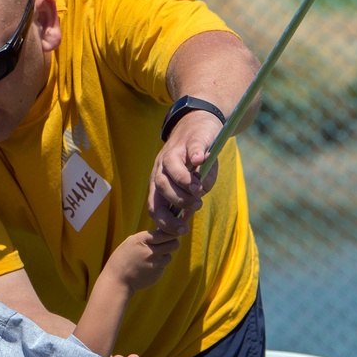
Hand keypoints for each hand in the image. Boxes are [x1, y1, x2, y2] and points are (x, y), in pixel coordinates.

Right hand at [105, 228, 179, 291]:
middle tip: (167, 244)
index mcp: (142, 240)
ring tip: (151, 258)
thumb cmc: (122, 259)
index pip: (165, 233)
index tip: (171, 233)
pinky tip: (147, 268)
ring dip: (164, 256)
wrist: (117, 281)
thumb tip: (163, 234)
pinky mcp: (158, 274)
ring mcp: (155, 264)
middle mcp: (151, 251)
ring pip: (169, 256)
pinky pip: (163, 266)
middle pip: (174, 244)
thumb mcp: (131, 242)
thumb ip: (147, 238)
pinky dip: (158, 266)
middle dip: (172, 243)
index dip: (171, 233)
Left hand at [147, 111, 222, 235]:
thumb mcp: (189, 185)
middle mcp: (161, 166)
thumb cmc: (192, 162)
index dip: (166, 221)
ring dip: (185, 182)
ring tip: (199, 189)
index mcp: (159, 181)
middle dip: (178, 200)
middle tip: (196, 205)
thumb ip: (187, 200)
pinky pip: (192, 147)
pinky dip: (196, 155)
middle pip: (161, 187)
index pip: (155, 206)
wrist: (199, 126)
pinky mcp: (192, 139)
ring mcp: (175, 150)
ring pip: (171, 168)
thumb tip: (187, 216)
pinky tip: (201, 161)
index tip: (182, 230)